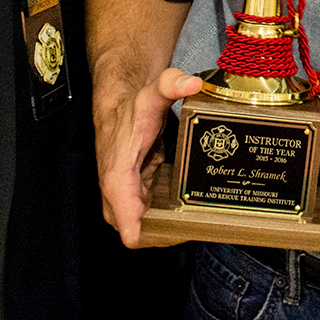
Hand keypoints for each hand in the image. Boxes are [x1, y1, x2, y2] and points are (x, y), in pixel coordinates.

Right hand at [94, 66, 201, 246]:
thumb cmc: (131, 108)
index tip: (181, 232)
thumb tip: (191, 83)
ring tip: (201, 221)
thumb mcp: (151, 94)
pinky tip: (191, 213)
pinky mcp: (136, 196)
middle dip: (169, 235)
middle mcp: (118, 196)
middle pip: (142, 235)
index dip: (154, 237)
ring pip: (147, 230)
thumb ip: (170, 84)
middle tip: (201, 225)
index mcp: (118, 180)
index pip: (130, 227)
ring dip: (170, 230)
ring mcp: (126, 199)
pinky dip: (168, 219)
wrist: (118, 107)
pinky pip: (150, 219)